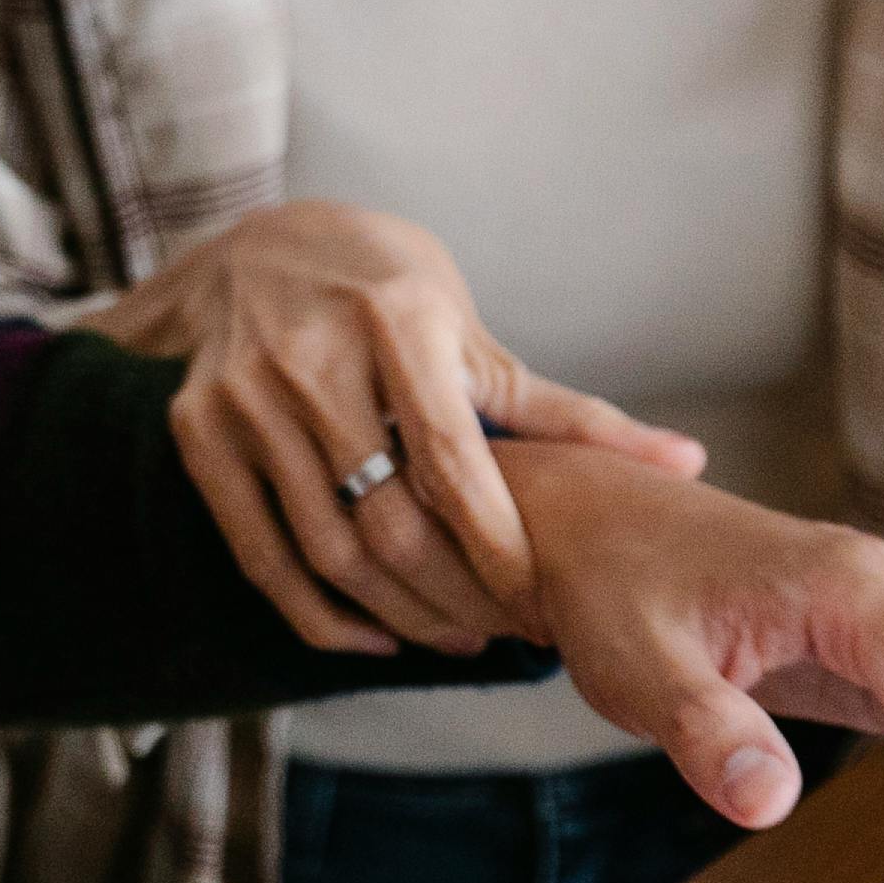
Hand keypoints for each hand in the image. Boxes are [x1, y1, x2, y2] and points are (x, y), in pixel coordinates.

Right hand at [91, 200, 702, 660]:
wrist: (249, 245)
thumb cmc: (382, 287)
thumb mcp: (467, 328)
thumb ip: (562, 409)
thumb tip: (683, 461)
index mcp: (398, 319)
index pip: (454, 464)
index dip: (498, 548)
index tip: (537, 601)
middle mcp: (313, 355)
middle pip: (389, 520)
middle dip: (454, 596)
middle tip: (503, 633)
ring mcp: (246, 396)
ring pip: (326, 548)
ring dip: (397, 614)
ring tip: (453, 637)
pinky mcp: (199, 431)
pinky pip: (261, 551)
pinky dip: (316, 612)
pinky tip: (371, 635)